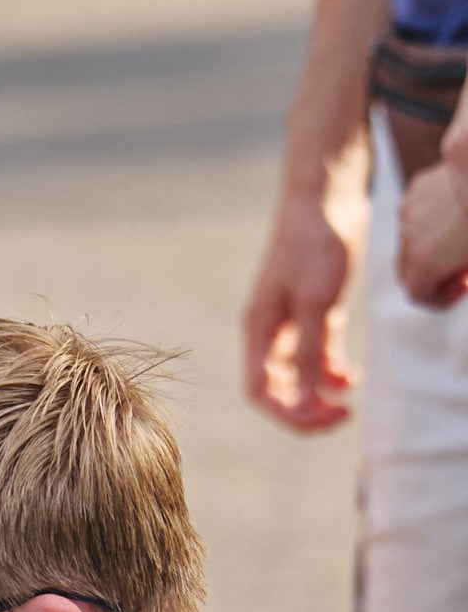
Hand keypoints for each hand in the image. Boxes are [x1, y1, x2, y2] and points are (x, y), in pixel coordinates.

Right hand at [242, 193, 358, 429]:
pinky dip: (334, 371)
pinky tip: (353, 377)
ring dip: (321, 394)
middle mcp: (270, 332)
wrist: (327, 194)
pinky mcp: (315, 309)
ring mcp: (292, 321)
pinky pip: (319, 354)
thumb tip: (305, 398)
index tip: (323, 418)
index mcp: (258, 329)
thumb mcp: (315, 300)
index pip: (260, 391)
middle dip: (306, 409)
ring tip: (349, 402)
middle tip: (342, 417)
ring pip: (300, 375)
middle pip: (278, 389)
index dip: (287, 413)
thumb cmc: (315, 242)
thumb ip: (308, 351)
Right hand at [398, 161, 467, 305]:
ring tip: (458, 233)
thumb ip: (464, 277)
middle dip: (430, 274)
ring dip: (429, 244)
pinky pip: (416, 212)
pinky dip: (431, 217)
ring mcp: (409, 212)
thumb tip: (462, 279)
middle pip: (407, 271)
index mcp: (425, 263)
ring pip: (410, 240)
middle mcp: (409, 240)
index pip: (416, 295)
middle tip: (458, 267)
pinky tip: (457, 206)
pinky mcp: (416, 188)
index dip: (439, 298)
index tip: (461, 285)